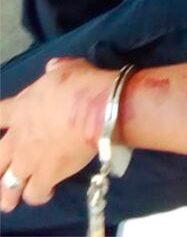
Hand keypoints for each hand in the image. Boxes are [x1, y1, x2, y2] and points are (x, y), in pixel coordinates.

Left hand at [0, 58, 114, 212]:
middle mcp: (18, 138)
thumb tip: (53, 67)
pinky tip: (46, 193)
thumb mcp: (66, 68)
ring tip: (13, 198)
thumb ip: (55, 71)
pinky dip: (39, 195)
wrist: (98, 108)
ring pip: (7, 187)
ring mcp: (29, 160)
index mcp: (20, 108)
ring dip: (9, 194)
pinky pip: (34, 194)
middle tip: (4, 174)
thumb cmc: (82, 84)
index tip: (2, 128)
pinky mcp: (46, 176)